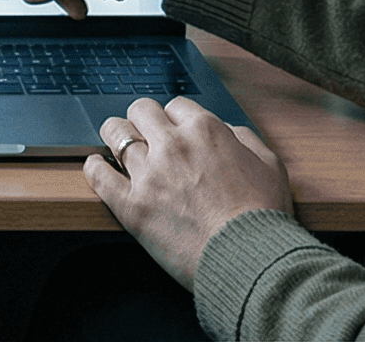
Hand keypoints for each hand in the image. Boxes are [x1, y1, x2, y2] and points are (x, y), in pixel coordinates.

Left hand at [87, 97, 293, 287]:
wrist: (249, 259)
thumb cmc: (263, 217)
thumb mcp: (270, 166)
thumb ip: (245, 139)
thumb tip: (228, 131)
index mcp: (206, 131)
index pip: (177, 105)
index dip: (174, 117)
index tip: (173, 129)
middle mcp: (173, 145)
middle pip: (141, 110)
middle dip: (142, 119)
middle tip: (142, 132)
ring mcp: (149, 174)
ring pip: (116, 134)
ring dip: (115, 136)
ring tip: (114, 142)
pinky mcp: (132, 205)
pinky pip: (99, 176)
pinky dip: (94, 167)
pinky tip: (96, 166)